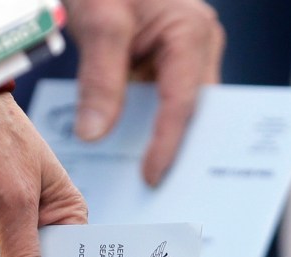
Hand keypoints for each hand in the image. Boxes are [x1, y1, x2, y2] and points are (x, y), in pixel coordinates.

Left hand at [64, 0, 223, 184]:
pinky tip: (125, 155)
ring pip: (178, 113)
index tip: (150, 180)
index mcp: (191, 34)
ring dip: (162, 145)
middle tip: (164, 200)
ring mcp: (182, 57)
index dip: (167, 144)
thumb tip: (94, 137)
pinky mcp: (163, 64)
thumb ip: (100, 80)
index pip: (183, 102)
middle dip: (179, 154)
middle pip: (192, 113)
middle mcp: (196, 47)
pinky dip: (144, 128)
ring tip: (144, 189)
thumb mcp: (99, 22)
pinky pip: (159, 104)